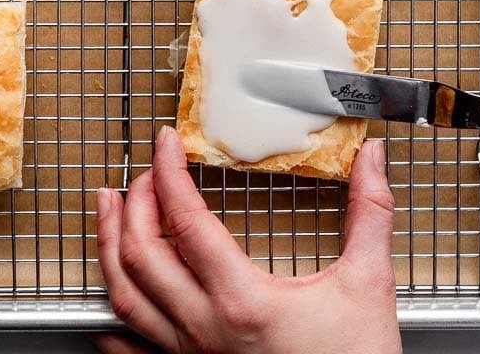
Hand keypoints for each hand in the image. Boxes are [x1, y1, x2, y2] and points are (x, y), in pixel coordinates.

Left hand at [93, 126, 400, 353]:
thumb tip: (370, 163)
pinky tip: (112, 291)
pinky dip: (112, 312)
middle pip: (141, 253)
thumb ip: (368, 216)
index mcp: (242, 300)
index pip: (186, 220)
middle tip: (144, 174)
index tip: (166, 145)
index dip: (169, 173)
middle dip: (134, 203)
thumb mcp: (368, 287)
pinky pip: (130, 345)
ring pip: (125, 295)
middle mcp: (204, 329)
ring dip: (109, 245)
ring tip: (109, 210)